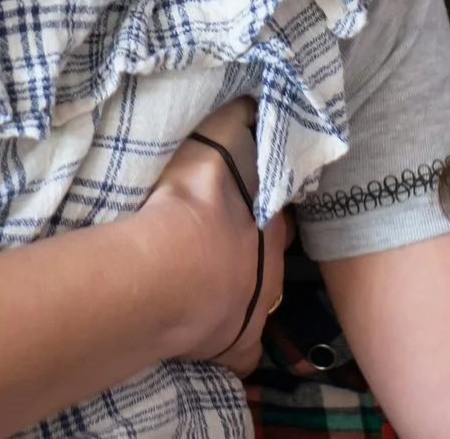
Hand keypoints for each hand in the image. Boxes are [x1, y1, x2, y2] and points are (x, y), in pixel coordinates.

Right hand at [143, 98, 286, 372]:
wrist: (174, 267)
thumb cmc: (192, 199)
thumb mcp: (214, 141)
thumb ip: (231, 121)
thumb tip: (252, 93)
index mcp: (269, 222)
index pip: (275, 212)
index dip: (260, 208)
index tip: (244, 207)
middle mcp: (271, 267)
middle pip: (270, 259)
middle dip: (252, 254)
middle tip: (223, 250)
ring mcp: (257, 311)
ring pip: (257, 304)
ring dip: (238, 298)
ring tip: (208, 293)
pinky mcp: (237, 348)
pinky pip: (239, 356)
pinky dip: (228, 351)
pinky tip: (210, 345)